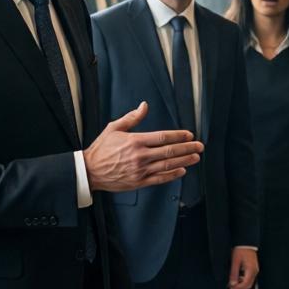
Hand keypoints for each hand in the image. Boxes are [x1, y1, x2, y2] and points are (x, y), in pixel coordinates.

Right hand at [84, 102, 203, 191]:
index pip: (163, 137)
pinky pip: (160, 179)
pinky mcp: (139, 182)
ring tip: (196, 157)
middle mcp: (140, 156)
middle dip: (187, 148)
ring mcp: (140, 170)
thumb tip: (145, 105)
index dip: (178, 136)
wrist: (89, 171)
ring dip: (184, 161)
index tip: (189, 134)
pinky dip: (172, 175)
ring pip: (168, 165)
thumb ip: (132, 118)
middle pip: (169, 151)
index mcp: (135, 141)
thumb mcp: (114, 128)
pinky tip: (182, 171)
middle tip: (200, 146)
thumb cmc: (101, 149)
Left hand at [228, 247, 258, 288]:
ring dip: (241, 284)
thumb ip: (234, 273)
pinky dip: (243, 280)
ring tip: (232, 282)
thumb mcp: (235, 262)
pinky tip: (237, 277)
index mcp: (251, 270)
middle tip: (230, 287)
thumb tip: (232, 284)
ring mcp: (255, 269)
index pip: (245, 284)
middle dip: (239, 287)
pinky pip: (249, 277)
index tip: (230, 288)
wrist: (245, 242)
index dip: (238, 288)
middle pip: (248, 285)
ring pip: (249, 282)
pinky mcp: (253, 268)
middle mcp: (255, 271)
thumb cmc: (240, 250)